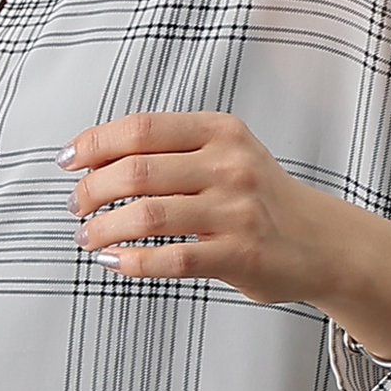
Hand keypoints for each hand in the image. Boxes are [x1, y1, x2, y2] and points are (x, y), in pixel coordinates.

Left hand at [59, 111, 390, 360]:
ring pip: (148, 215)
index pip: (141, 129)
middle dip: (92, 191)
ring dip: (104, 229)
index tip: (67, 162)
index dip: (94, 144)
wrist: (322, 241)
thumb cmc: (260, 199)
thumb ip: (173, 150)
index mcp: (220, 131)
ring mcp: (237, 211)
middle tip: (76, 207)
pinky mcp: (240, 254)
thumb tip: (94, 158)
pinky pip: (173, 258)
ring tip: (87, 238)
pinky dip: (133, 261)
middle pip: (137, 170)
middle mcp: (230, 165)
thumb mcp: (226, 154)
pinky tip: (114, 262)